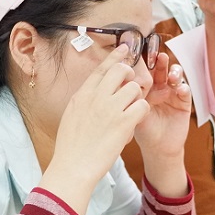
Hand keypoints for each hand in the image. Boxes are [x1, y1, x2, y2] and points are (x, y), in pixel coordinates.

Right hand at [49, 44, 149, 186]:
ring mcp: (110, 108)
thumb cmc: (71, 146)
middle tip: (132, 88)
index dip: (116, 56)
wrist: (73, 167)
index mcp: (83, 94)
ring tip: (131, 112)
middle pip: (121, 71)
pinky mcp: (123, 123)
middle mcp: (96, 97)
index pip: (102, 68)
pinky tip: (136, 121)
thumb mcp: (72, 115)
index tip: (125, 48)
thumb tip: (96, 91)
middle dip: (131, 76)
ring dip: (137, 98)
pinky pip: (142, 106)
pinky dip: (142, 112)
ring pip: (135, 88)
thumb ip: (85, 100)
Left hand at [133, 52, 191, 156]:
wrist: (158, 149)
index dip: (147, 62)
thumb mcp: (132, 112)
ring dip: (175, 73)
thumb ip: (130, 98)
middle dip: (162, 62)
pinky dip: (184, 88)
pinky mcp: (184, 103)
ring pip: (175, 77)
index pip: (147, 71)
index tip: (145, 55)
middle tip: (161, 57)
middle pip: (161, 70)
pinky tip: (181, 88)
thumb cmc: (143, 131)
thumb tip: (120, 81)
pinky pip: (185, 92)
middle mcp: (159, 89)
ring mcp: (172, 95)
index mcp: (145, 89)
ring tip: (172, 76)